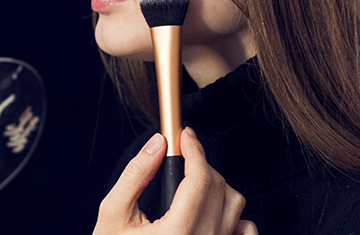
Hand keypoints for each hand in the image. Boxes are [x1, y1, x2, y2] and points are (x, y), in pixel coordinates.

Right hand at [93, 128, 256, 234]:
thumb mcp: (113, 213)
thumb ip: (135, 175)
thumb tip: (157, 144)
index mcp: (177, 233)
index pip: (199, 179)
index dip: (194, 149)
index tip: (185, 135)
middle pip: (218, 187)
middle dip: (200, 164)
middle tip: (181, 157)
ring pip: (235, 204)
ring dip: (217, 186)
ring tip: (191, 185)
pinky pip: (245, 229)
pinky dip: (234, 214)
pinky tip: (211, 210)